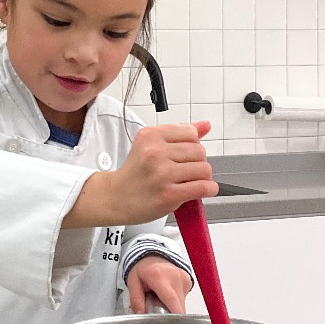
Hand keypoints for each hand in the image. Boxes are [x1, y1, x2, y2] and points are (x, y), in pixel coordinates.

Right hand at [62, 120, 217, 229]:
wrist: (115, 197)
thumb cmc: (134, 173)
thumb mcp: (151, 145)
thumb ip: (179, 134)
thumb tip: (205, 125)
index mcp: (151, 136)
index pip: (190, 132)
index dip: (193, 145)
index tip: (186, 155)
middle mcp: (155, 152)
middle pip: (199, 151)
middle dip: (198, 162)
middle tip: (188, 171)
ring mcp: (162, 174)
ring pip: (203, 169)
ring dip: (203, 177)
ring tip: (192, 181)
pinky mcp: (168, 194)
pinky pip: (202, 187)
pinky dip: (209, 189)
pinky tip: (204, 190)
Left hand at [127, 255, 192, 314]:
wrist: (152, 256)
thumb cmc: (143, 270)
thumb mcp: (133, 283)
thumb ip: (136, 300)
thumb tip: (140, 315)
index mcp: (159, 277)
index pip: (171, 298)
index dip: (175, 313)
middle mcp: (174, 276)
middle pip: (178, 304)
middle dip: (171, 313)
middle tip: (159, 310)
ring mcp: (183, 278)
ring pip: (182, 303)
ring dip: (174, 307)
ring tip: (162, 300)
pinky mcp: (188, 280)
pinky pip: (184, 298)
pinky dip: (177, 301)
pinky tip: (168, 295)